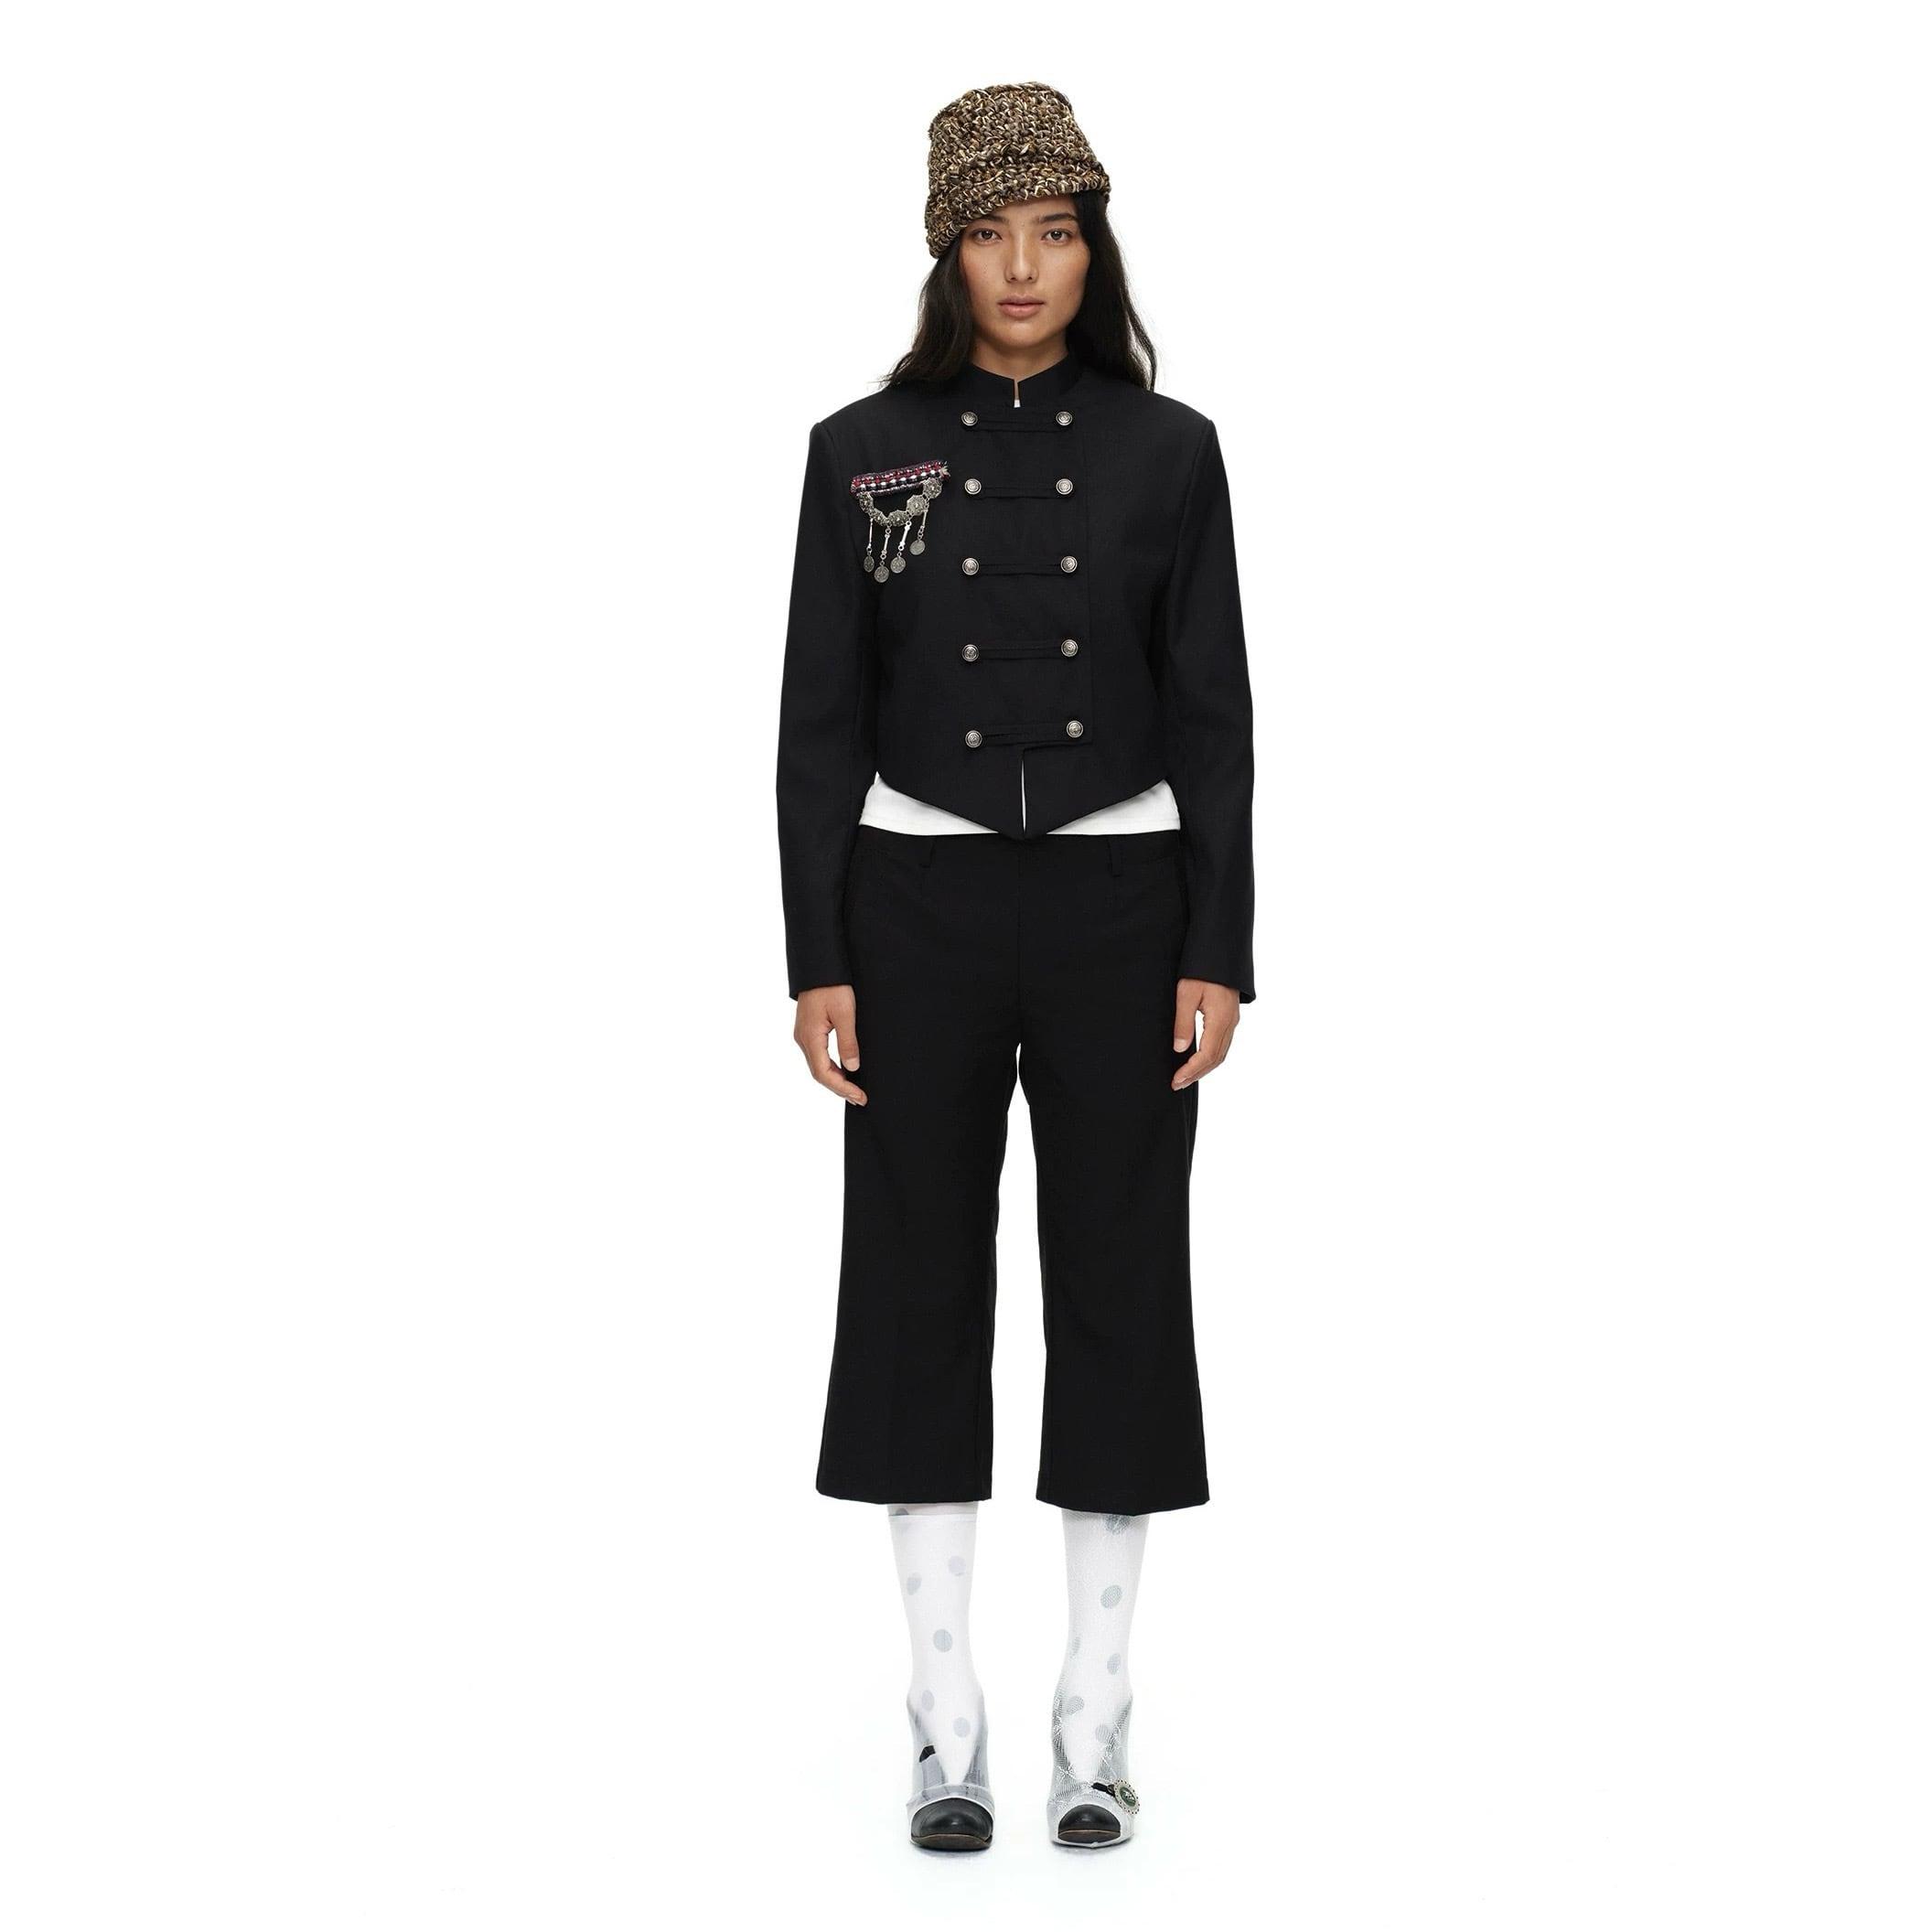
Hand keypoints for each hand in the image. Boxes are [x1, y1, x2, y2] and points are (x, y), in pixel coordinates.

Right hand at [794, 984, 866, 1103]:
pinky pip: (817, 1055)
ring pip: (817, 1065)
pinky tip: (842, 1071)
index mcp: (810, 1037)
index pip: (823, 1073)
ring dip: (835, 1079)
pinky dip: (830, 1067)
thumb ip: (848, 1042)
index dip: (842, 1088)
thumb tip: (852, 1068)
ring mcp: (803, 1035)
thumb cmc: (832, 986)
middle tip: (860, 1098)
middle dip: (839, 1088)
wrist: (819, 966)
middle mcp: (803, 1039)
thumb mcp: (845, 1014)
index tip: (859, 1096)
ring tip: (853, 1090)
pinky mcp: (808, 1030)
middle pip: (819, 1073)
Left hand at [1171, 979, 1239, 1089]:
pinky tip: (1198, 1059)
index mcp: (1220, 1019)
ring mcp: (1232, 1020)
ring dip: (1204, 1068)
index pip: (1207, 1054)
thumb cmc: (1201, 970)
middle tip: (1177, 1084)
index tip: (1176, 1079)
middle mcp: (1230, 1023)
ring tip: (1186, 1077)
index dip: (1191, 1070)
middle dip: (1197, 1074)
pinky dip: (1210, 1057)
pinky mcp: (1230, 1016)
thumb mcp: (1186, 994)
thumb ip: (1183, 1022)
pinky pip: (1222, 1044)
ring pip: (1221, 1053)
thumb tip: (1180, 1049)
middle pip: (1216, 1058)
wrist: (1220, 951)